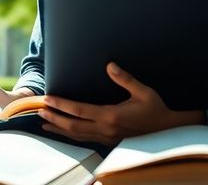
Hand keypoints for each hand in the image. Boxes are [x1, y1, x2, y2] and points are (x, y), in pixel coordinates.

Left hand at [38, 62, 203, 145]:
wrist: (168, 130)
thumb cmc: (156, 108)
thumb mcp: (143, 91)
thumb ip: (125, 78)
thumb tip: (110, 65)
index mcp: (111, 115)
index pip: (80, 110)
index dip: (62, 105)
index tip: (48, 99)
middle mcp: (106, 128)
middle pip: (73, 125)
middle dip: (54, 118)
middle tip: (39, 111)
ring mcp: (107, 137)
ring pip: (77, 135)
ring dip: (59, 129)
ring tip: (44, 123)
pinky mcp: (109, 141)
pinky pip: (85, 139)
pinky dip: (71, 135)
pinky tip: (64, 131)